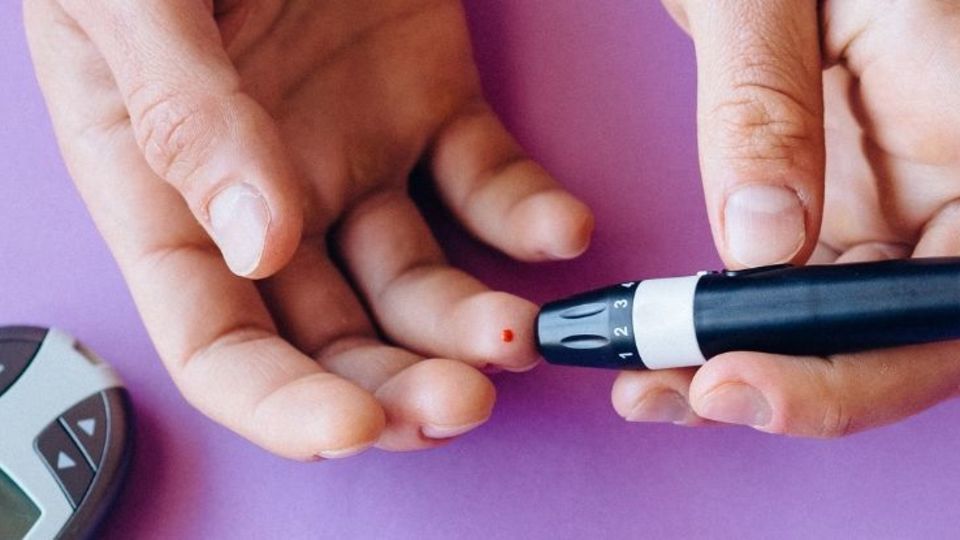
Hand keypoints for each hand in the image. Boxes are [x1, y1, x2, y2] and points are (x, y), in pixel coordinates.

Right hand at [25, 0, 592, 457]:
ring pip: (419, 278)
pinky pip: (484, 180)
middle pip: (333, 333)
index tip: (354, 427)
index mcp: (170, 188)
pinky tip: (558, 230)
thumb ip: (180, 115)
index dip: (280, 403)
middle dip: (397, 384)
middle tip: (460, 402)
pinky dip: (526, 215)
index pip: (217, 340)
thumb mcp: (133, 2)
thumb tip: (249, 241)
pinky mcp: (427, 100)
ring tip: (520, 334)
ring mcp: (354, 152)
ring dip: (472, 321)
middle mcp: (268, 192)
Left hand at [614, 0, 959, 435]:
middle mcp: (954, 193)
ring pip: (844, 335)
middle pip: (903, 342)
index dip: (862, 370)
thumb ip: (766, 105)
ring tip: (643, 386)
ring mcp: (902, 212)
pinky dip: (732, 333)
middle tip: (679, 395)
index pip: (950, 304)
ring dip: (747, 373)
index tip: (742, 380)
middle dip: (790, 389)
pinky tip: (661, 345)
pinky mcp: (845, 216)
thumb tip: (758, 244)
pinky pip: (797, 300)